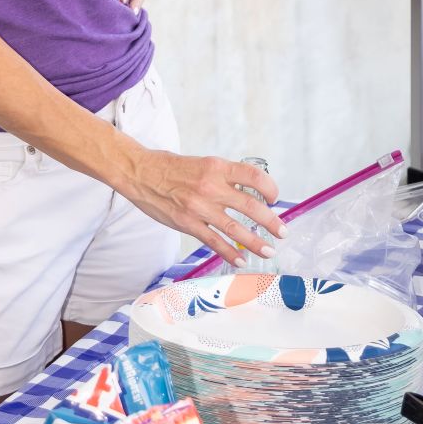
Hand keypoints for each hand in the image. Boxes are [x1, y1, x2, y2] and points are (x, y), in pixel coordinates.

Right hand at [118, 148, 284, 267]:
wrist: (140, 173)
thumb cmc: (170, 167)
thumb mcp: (202, 163)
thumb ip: (223, 177)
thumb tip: (246, 192)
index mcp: (216, 167)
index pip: (254, 177)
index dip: (270, 188)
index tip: (274, 198)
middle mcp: (211, 186)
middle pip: (251, 206)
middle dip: (271, 222)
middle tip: (282, 232)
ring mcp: (199, 208)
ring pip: (235, 228)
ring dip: (256, 242)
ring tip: (269, 251)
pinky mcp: (187, 224)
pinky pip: (214, 242)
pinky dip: (229, 253)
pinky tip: (240, 260)